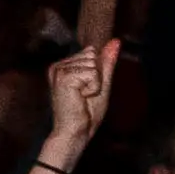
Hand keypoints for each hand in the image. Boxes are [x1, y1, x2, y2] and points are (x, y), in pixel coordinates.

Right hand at [44, 37, 121, 158]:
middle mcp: (58, 65)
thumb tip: (116, 41)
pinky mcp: (64, 77)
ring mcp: (59, 70)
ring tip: (82, 97)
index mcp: (64, 65)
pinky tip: (81, 98)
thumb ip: (107, 62)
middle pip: (92, 55)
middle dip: (96, 77)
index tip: (86, 89)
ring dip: (94, 84)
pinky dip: (93, 87)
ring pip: (93, 64)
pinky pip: (92, 73)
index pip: (91, 52)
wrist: (76, 132)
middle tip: (84, 95)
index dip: (97, 72)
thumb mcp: (102, 83)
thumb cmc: (86, 113)